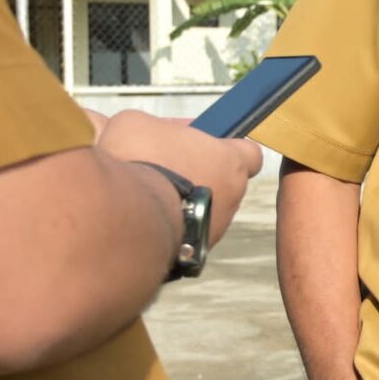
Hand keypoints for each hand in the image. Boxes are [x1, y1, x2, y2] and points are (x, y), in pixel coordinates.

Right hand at [97, 108, 263, 243]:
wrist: (129, 219)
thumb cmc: (142, 162)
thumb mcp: (135, 125)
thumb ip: (146, 127)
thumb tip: (131, 130)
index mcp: (231, 161)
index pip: (250, 153)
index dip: (229, 147)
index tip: (205, 145)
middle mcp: (232, 198)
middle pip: (223, 182)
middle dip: (197, 174)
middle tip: (165, 167)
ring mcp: (215, 230)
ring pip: (203, 210)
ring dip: (181, 202)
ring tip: (147, 195)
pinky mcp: (192, 254)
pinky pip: (184, 233)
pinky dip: (168, 226)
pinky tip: (142, 219)